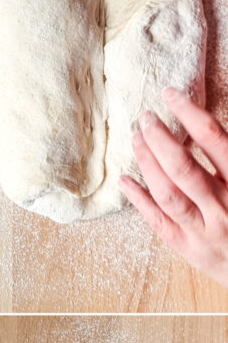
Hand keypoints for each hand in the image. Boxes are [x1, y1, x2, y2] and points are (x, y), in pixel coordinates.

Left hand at [119, 89, 227, 288]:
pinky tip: (125, 180)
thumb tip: (206, 127)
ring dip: (147, 164)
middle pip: (184, 166)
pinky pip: (157, 221)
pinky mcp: (186, 247)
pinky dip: (139, 200)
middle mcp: (222, 206)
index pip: (214, 139)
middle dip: (160, 138)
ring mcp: (202, 229)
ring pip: (167, 193)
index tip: (171, 95)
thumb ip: (227, 158)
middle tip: (144, 117)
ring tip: (135, 140)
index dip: (190, 113)